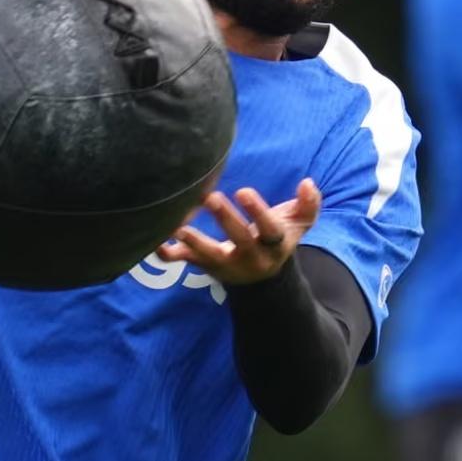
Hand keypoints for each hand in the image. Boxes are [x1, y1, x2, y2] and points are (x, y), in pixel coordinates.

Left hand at [156, 179, 321, 284]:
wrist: (262, 279)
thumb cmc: (277, 238)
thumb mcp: (298, 225)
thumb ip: (309, 205)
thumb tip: (308, 182)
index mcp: (274, 245)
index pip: (269, 230)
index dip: (258, 212)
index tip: (243, 191)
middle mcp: (250, 258)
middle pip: (239, 241)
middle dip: (225, 220)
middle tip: (209, 197)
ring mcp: (225, 264)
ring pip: (208, 255)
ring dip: (192, 241)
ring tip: (177, 225)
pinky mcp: (204, 265)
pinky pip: (183, 260)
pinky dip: (166, 252)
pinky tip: (153, 238)